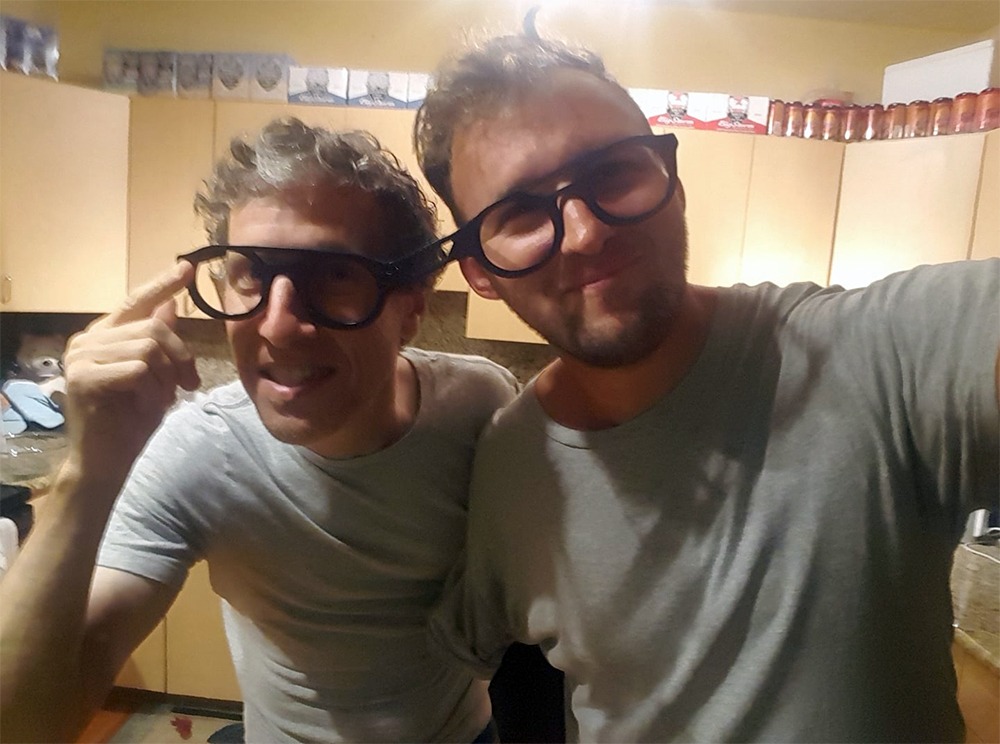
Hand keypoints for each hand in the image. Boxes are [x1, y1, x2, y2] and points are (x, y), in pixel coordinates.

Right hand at [61, 262, 200, 487]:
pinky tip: (146, 407)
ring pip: (149, 347)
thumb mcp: (156, 377)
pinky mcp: (84, 377)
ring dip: (167, 378)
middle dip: (181, 357)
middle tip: (189, 385)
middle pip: (154, 327)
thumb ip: (159, 342)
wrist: (106, 461)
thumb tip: (171, 305)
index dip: (162, 284)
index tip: (187, 267)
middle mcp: (87, 339)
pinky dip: (153, 391)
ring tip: (161, 400)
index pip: (136, 301)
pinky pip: (139, 370)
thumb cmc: (130, 420)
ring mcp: (81, 357)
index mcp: (104, 335)